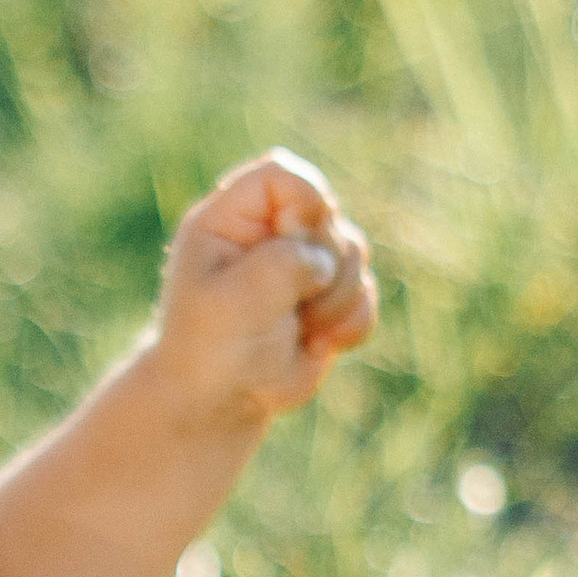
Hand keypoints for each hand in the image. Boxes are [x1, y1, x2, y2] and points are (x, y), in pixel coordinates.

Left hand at [151, 147, 375, 432]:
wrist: (218, 403)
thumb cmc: (210, 348)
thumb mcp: (235, 301)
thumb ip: (283, 264)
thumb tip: (326, 261)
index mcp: (231, 221)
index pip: (281, 174)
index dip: (303, 202)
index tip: (292, 242)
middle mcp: (267, 234)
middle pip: (327, 214)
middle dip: (323, 264)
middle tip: (292, 303)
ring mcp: (300, 264)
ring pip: (355, 253)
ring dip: (337, 299)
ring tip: (300, 330)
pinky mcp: (327, 298)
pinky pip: (367, 295)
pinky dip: (352, 323)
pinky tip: (319, 345)